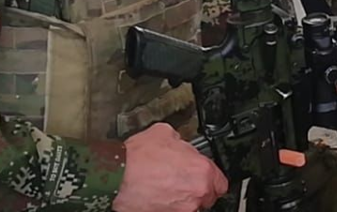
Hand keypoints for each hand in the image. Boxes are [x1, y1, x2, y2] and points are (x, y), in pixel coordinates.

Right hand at [113, 123, 228, 211]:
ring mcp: (183, 210)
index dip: (210, 179)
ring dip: (182, 201)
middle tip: (179, 182)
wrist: (116, 177)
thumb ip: (180, 141)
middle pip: (207, 197)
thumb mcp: (163, 133)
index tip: (203, 178)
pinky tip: (157, 197)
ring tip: (164, 190)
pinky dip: (168, 207)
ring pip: (190, 207)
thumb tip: (180, 144)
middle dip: (196, 190)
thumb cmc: (137, 157)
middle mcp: (196, 193)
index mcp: (201, 170)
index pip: (221, 183)